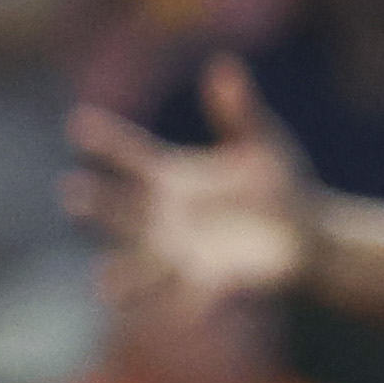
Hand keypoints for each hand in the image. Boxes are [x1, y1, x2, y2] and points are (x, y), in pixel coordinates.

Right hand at [64, 55, 317, 306]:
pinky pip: (193, 298)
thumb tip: (224, 66)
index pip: (130, 155)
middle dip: (96, 203)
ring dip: (122, 276)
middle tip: (72, 192)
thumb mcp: (263, 141)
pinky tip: (187, 316)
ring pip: (139, 266)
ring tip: (102, 282)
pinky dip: (189, 308)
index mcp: (172, 177)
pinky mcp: (210, 282)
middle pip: (121, 209)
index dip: (105, 140)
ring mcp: (180, 252)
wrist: (311, 232)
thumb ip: (240, 111)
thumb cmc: (280, 183)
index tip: (78, 123)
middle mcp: (164, 217)